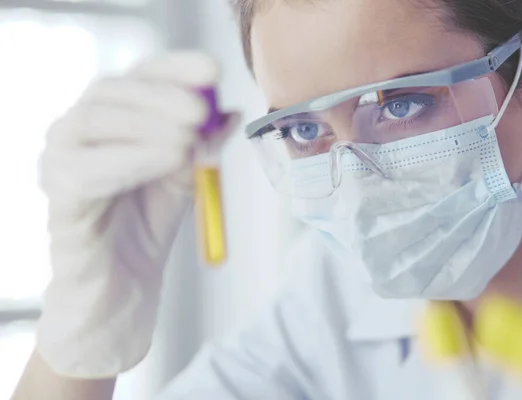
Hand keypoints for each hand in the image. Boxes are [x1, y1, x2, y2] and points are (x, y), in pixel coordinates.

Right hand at [37, 52, 234, 376]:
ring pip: (92, 121)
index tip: (212, 71)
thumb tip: (230, 112)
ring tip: (187, 142)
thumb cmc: (149, 228)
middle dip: (162, 96)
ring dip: (146, 126)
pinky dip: (130, 159)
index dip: (175, 68)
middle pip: (112, 91)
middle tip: (201, 112)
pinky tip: (167, 160)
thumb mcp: (186, 177)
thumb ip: (203, 145)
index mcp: (113, 119)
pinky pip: (83, 170)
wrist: (122, 292)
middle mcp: (79, 132)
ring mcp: (60, 162)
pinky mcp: (58, 199)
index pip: (139, 75)